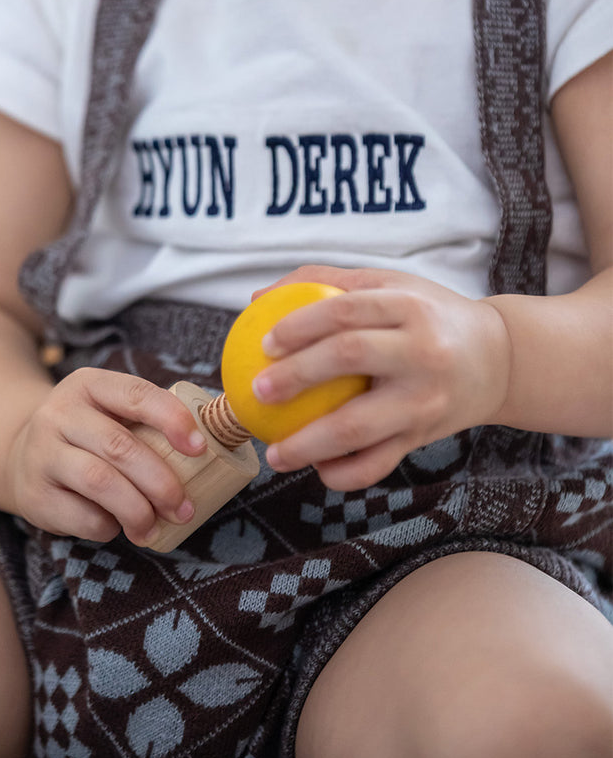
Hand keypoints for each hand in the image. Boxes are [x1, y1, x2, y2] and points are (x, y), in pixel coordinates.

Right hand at [6, 369, 206, 545]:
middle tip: (183, 508)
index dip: (172, 419)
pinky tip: (116, 526)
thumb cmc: (89, 434)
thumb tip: (217, 440)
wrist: (19, 455)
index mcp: (88, 384)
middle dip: (160, 482)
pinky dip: (108, 526)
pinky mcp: (34, 494)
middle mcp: (60, 413)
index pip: (136, 395)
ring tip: (155, 527)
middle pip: (119, 447)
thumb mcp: (109, 411)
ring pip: (100, 482)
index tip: (200, 448)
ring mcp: (42, 453)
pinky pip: (81, 516)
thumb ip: (149, 418)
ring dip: (138, 510)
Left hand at [256, 265, 511, 489]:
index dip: (300, 324)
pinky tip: (315, 470)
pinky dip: (344, 473)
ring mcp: (425, 399)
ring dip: (309, 445)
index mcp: (408, 306)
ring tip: (273, 453)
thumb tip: (257, 297)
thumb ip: (326, 284)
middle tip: (258, 391)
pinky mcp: (426, 436)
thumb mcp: (389, 286)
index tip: (265, 343)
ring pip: (360, 426)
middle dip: (296, 376)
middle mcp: (422, 350)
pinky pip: (379, 464)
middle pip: (350, 357)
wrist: (500, 360)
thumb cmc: (426, 316)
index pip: (345, 310)